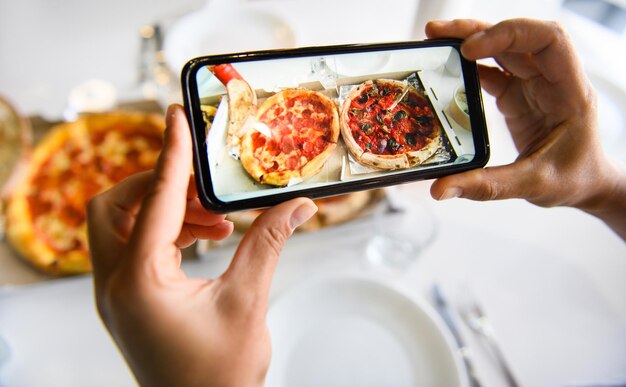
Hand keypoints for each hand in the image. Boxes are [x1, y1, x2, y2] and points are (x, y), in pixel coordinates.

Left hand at [87, 104, 316, 385]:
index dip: (170, 153)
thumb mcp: (247, 302)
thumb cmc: (219, 377)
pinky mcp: (128, 301)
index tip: (177, 118)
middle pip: (113, 207)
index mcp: (139, 282)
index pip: (154, 200)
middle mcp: (114, 285)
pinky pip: (133, 249)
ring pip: (120, 227)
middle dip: (156, 186)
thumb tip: (296, 206)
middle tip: (203, 188)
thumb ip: (267, 245)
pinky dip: (165, 234)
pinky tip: (206, 239)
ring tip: (217, 221)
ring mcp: (116, 295)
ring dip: (166, 212)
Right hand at [426, 19, 625, 237]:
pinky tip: (447, 69)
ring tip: (435, 41)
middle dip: (477, 30)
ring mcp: (534, 85)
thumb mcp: (534, 185)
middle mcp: (553, 80)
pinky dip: (469, 66)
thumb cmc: (573, 180)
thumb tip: (441, 189)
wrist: (585, 185)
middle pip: (518, 37)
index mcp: (569, 91)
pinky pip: (493, 70)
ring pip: (503, 48)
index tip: (470, 49)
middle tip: (435, 34)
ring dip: (470, 40)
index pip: (548, 40)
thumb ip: (487, 185)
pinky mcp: (518, 95)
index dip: (509, 34)